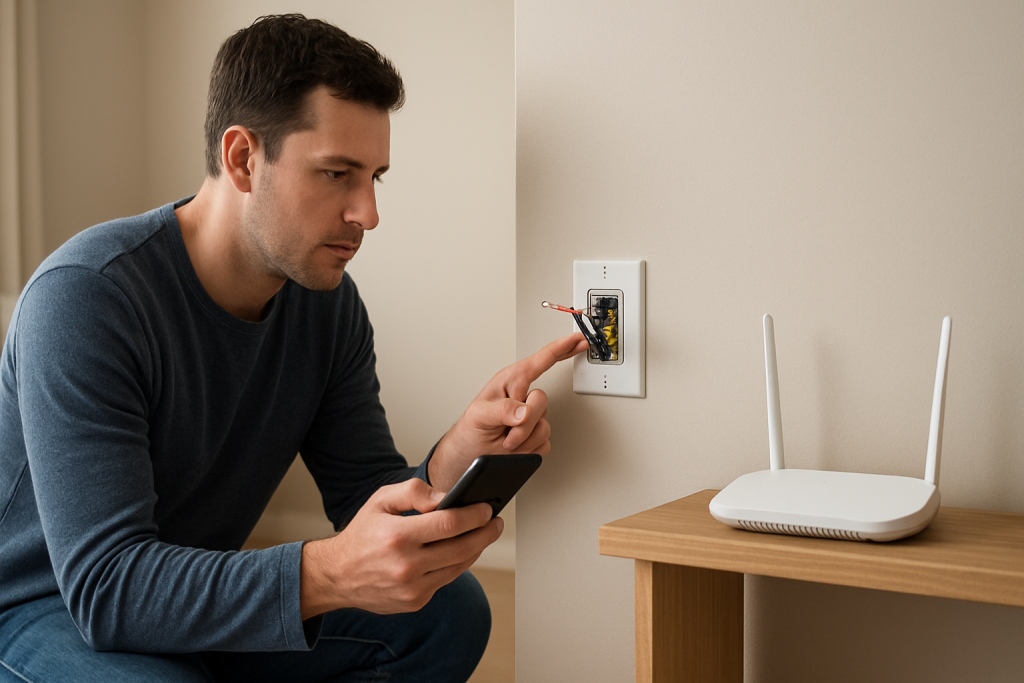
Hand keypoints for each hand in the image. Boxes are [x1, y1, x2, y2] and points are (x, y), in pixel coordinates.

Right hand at [300, 478, 500, 618]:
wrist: (337, 576)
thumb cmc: (362, 534)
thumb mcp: (380, 500)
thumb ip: (414, 491)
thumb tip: (447, 497)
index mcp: (397, 535)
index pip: (449, 523)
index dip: (474, 515)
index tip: (487, 507)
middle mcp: (406, 565)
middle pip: (461, 547)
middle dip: (485, 532)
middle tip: (496, 521)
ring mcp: (412, 588)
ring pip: (458, 566)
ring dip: (476, 549)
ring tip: (484, 533)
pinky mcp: (415, 601)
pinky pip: (446, 579)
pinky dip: (457, 564)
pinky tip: (463, 550)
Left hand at [428, 332, 588, 491]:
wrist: (471, 457)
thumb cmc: (470, 431)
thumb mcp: (478, 416)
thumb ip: (501, 410)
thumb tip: (524, 411)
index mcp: (511, 382)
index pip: (541, 361)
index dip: (562, 349)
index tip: (579, 339)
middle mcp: (524, 397)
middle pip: (543, 401)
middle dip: (523, 422)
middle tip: (506, 432)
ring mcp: (532, 417)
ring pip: (544, 426)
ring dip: (523, 439)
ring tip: (505, 441)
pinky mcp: (537, 436)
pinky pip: (545, 442)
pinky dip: (529, 449)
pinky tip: (515, 447)